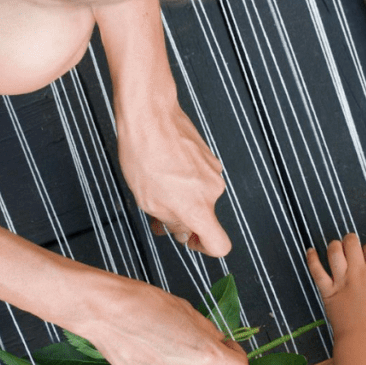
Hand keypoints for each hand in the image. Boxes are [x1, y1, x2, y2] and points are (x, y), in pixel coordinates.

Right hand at [82, 277, 248, 364]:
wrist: (107, 313)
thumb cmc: (146, 304)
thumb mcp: (188, 311)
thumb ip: (208, 332)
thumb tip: (217, 342)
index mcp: (206, 354)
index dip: (236, 356)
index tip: (228, 347)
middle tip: (210, 357)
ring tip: (178, 351)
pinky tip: (157, 353)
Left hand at [116, 98, 231, 257]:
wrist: (150, 115)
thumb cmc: (145, 155)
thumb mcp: (148, 201)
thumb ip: (171, 222)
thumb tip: (183, 232)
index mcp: (199, 208)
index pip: (220, 245)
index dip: (205, 249)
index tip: (188, 240)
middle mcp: (212, 191)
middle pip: (204, 217)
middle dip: (181, 218)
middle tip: (156, 213)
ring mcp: (212, 172)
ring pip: (199, 197)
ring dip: (179, 198)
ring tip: (154, 185)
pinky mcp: (208, 156)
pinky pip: (198, 179)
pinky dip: (183, 180)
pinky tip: (163, 168)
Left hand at [307, 233, 365, 342]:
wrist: (362, 337)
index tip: (365, 252)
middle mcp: (358, 273)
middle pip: (353, 245)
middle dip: (351, 239)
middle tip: (349, 241)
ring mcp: (341, 280)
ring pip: (335, 252)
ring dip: (334, 245)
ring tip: (335, 245)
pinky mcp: (327, 290)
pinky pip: (317, 270)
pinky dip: (312, 258)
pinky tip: (310, 250)